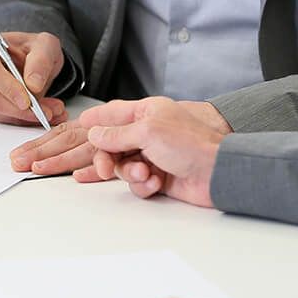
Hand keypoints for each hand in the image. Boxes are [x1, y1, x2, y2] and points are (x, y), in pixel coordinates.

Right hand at [0, 30, 66, 125]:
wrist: (34, 61)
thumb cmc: (34, 48)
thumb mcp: (45, 45)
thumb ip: (41, 60)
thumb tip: (33, 84)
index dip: (6, 87)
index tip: (27, 101)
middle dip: (19, 109)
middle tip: (47, 111)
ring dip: (25, 116)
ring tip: (52, 111)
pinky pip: (1, 119)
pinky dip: (24, 120)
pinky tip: (43, 114)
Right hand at [79, 97, 227, 206]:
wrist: (217, 174)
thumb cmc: (192, 144)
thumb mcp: (148, 132)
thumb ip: (117, 134)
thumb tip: (95, 133)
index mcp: (147, 112)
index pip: (113, 113)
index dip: (95, 119)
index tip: (80, 124)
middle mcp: (148, 132)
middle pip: (113, 145)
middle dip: (108, 158)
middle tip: (106, 169)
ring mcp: (153, 156)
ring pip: (123, 166)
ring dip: (130, 173)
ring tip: (145, 174)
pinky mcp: (157, 177)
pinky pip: (136, 183)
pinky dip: (143, 185)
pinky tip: (156, 183)